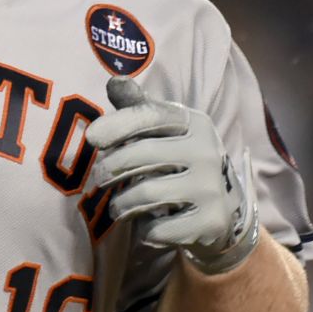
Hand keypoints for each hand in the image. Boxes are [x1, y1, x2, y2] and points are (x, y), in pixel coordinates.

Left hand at [86, 76, 258, 274]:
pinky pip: (159, 228)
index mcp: (194, 123)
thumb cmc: (177, 163)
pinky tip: (150, 225)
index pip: (151, 116)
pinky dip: (145, 231)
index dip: (118, 124)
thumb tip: (114, 80)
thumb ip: (137, 108)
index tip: (92, 138)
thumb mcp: (162, 133)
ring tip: (117, 207)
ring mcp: (211, 187)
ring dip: (121, 204)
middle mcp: (207, 151)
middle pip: (141, 155)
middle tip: (99, 180)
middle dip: (109, 169)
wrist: (220, 211)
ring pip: (146, 194)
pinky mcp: (211, 221)